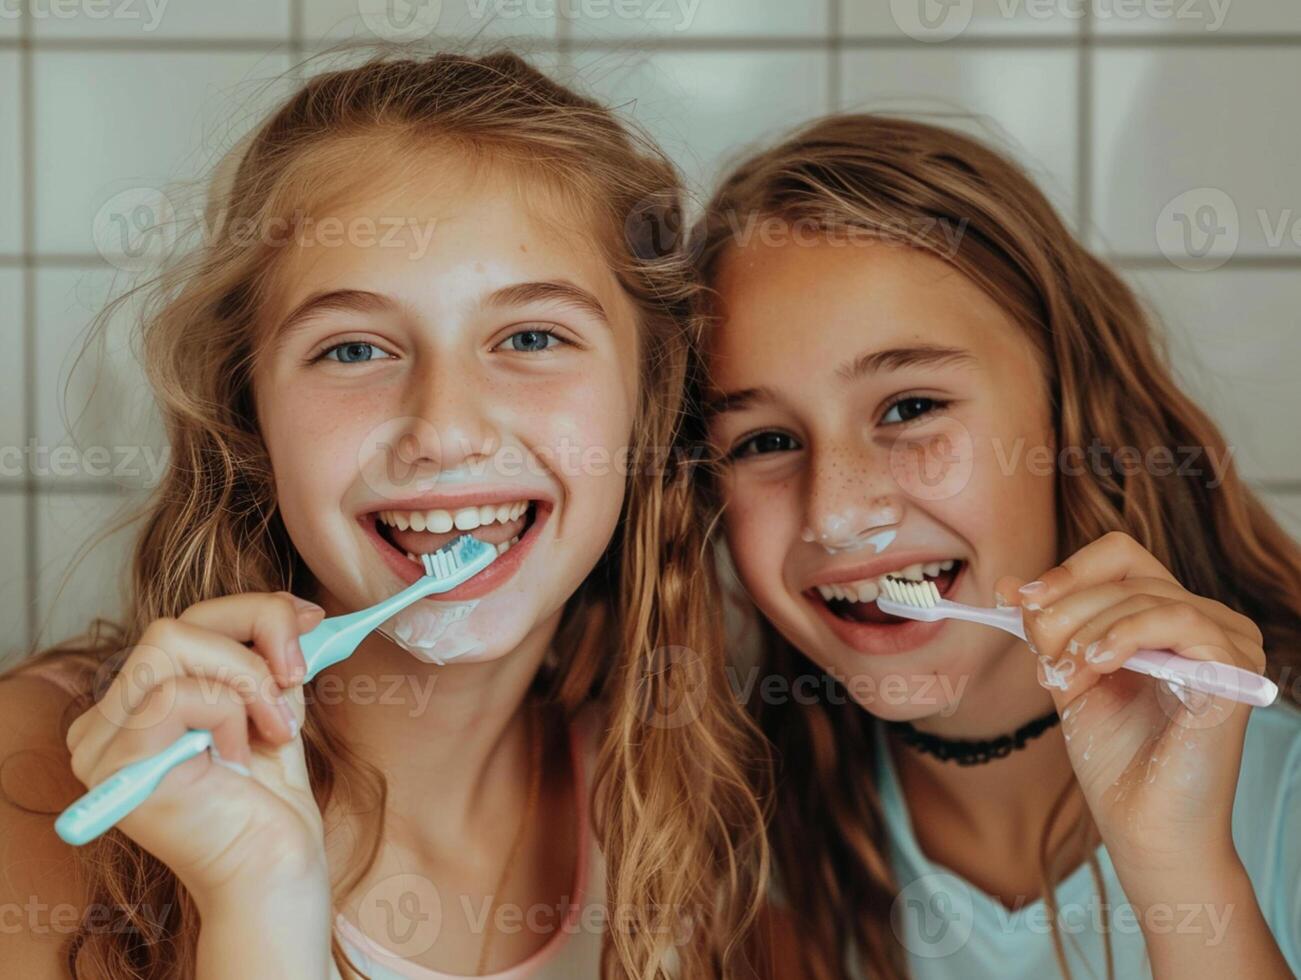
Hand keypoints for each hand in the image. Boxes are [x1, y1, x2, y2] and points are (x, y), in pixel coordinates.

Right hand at [65, 592, 330, 912]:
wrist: (273, 867)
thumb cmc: (269, 798)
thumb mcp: (271, 705)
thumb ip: (266, 656)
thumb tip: (294, 609)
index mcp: (139, 703)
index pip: (187, 622)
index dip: (252, 610)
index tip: (310, 621)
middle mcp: (108, 720)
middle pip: (175, 622)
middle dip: (255, 632)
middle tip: (297, 678)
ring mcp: (104, 743)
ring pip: (170, 643)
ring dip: (245, 678)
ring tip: (274, 727)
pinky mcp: (117, 764)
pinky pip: (174, 692)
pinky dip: (227, 712)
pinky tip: (240, 758)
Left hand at [994, 531, 1267, 883]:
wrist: (1144, 825)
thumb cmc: (1114, 759)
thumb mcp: (1070, 676)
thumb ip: (1047, 631)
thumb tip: (1009, 583)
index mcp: (1166, 618)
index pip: (1121, 557)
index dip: (1067, 571)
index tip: (1018, 599)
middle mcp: (1205, 622)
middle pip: (1126, 574)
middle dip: (1067, 609)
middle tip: (1043, 654)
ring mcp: (1227, 643)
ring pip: (1146, 595)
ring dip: (1088, 630)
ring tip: (1068, 673)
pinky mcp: (1235, 668)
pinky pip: (1179, 620)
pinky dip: (1125, 635)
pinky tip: (1097, 665)